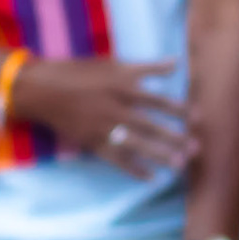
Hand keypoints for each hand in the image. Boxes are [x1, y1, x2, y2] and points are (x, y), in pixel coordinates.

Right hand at [11, 57, 196, 176]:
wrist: (40, 89)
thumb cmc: (77, 72)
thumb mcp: (111, 64)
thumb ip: (145, 67)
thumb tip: (176, 63)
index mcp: (121, 86)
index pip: (157, 100)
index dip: (179, 110)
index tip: (198, 118)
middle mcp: (114, 108)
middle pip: (151, 125)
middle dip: (175, 138)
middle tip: (197, 148)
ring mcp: (102, 127)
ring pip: (137, 144)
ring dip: (159, 156)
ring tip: (180, 166)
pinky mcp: (91, 141)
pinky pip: (116, 158)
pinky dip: (133, 169)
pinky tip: (150, 177)